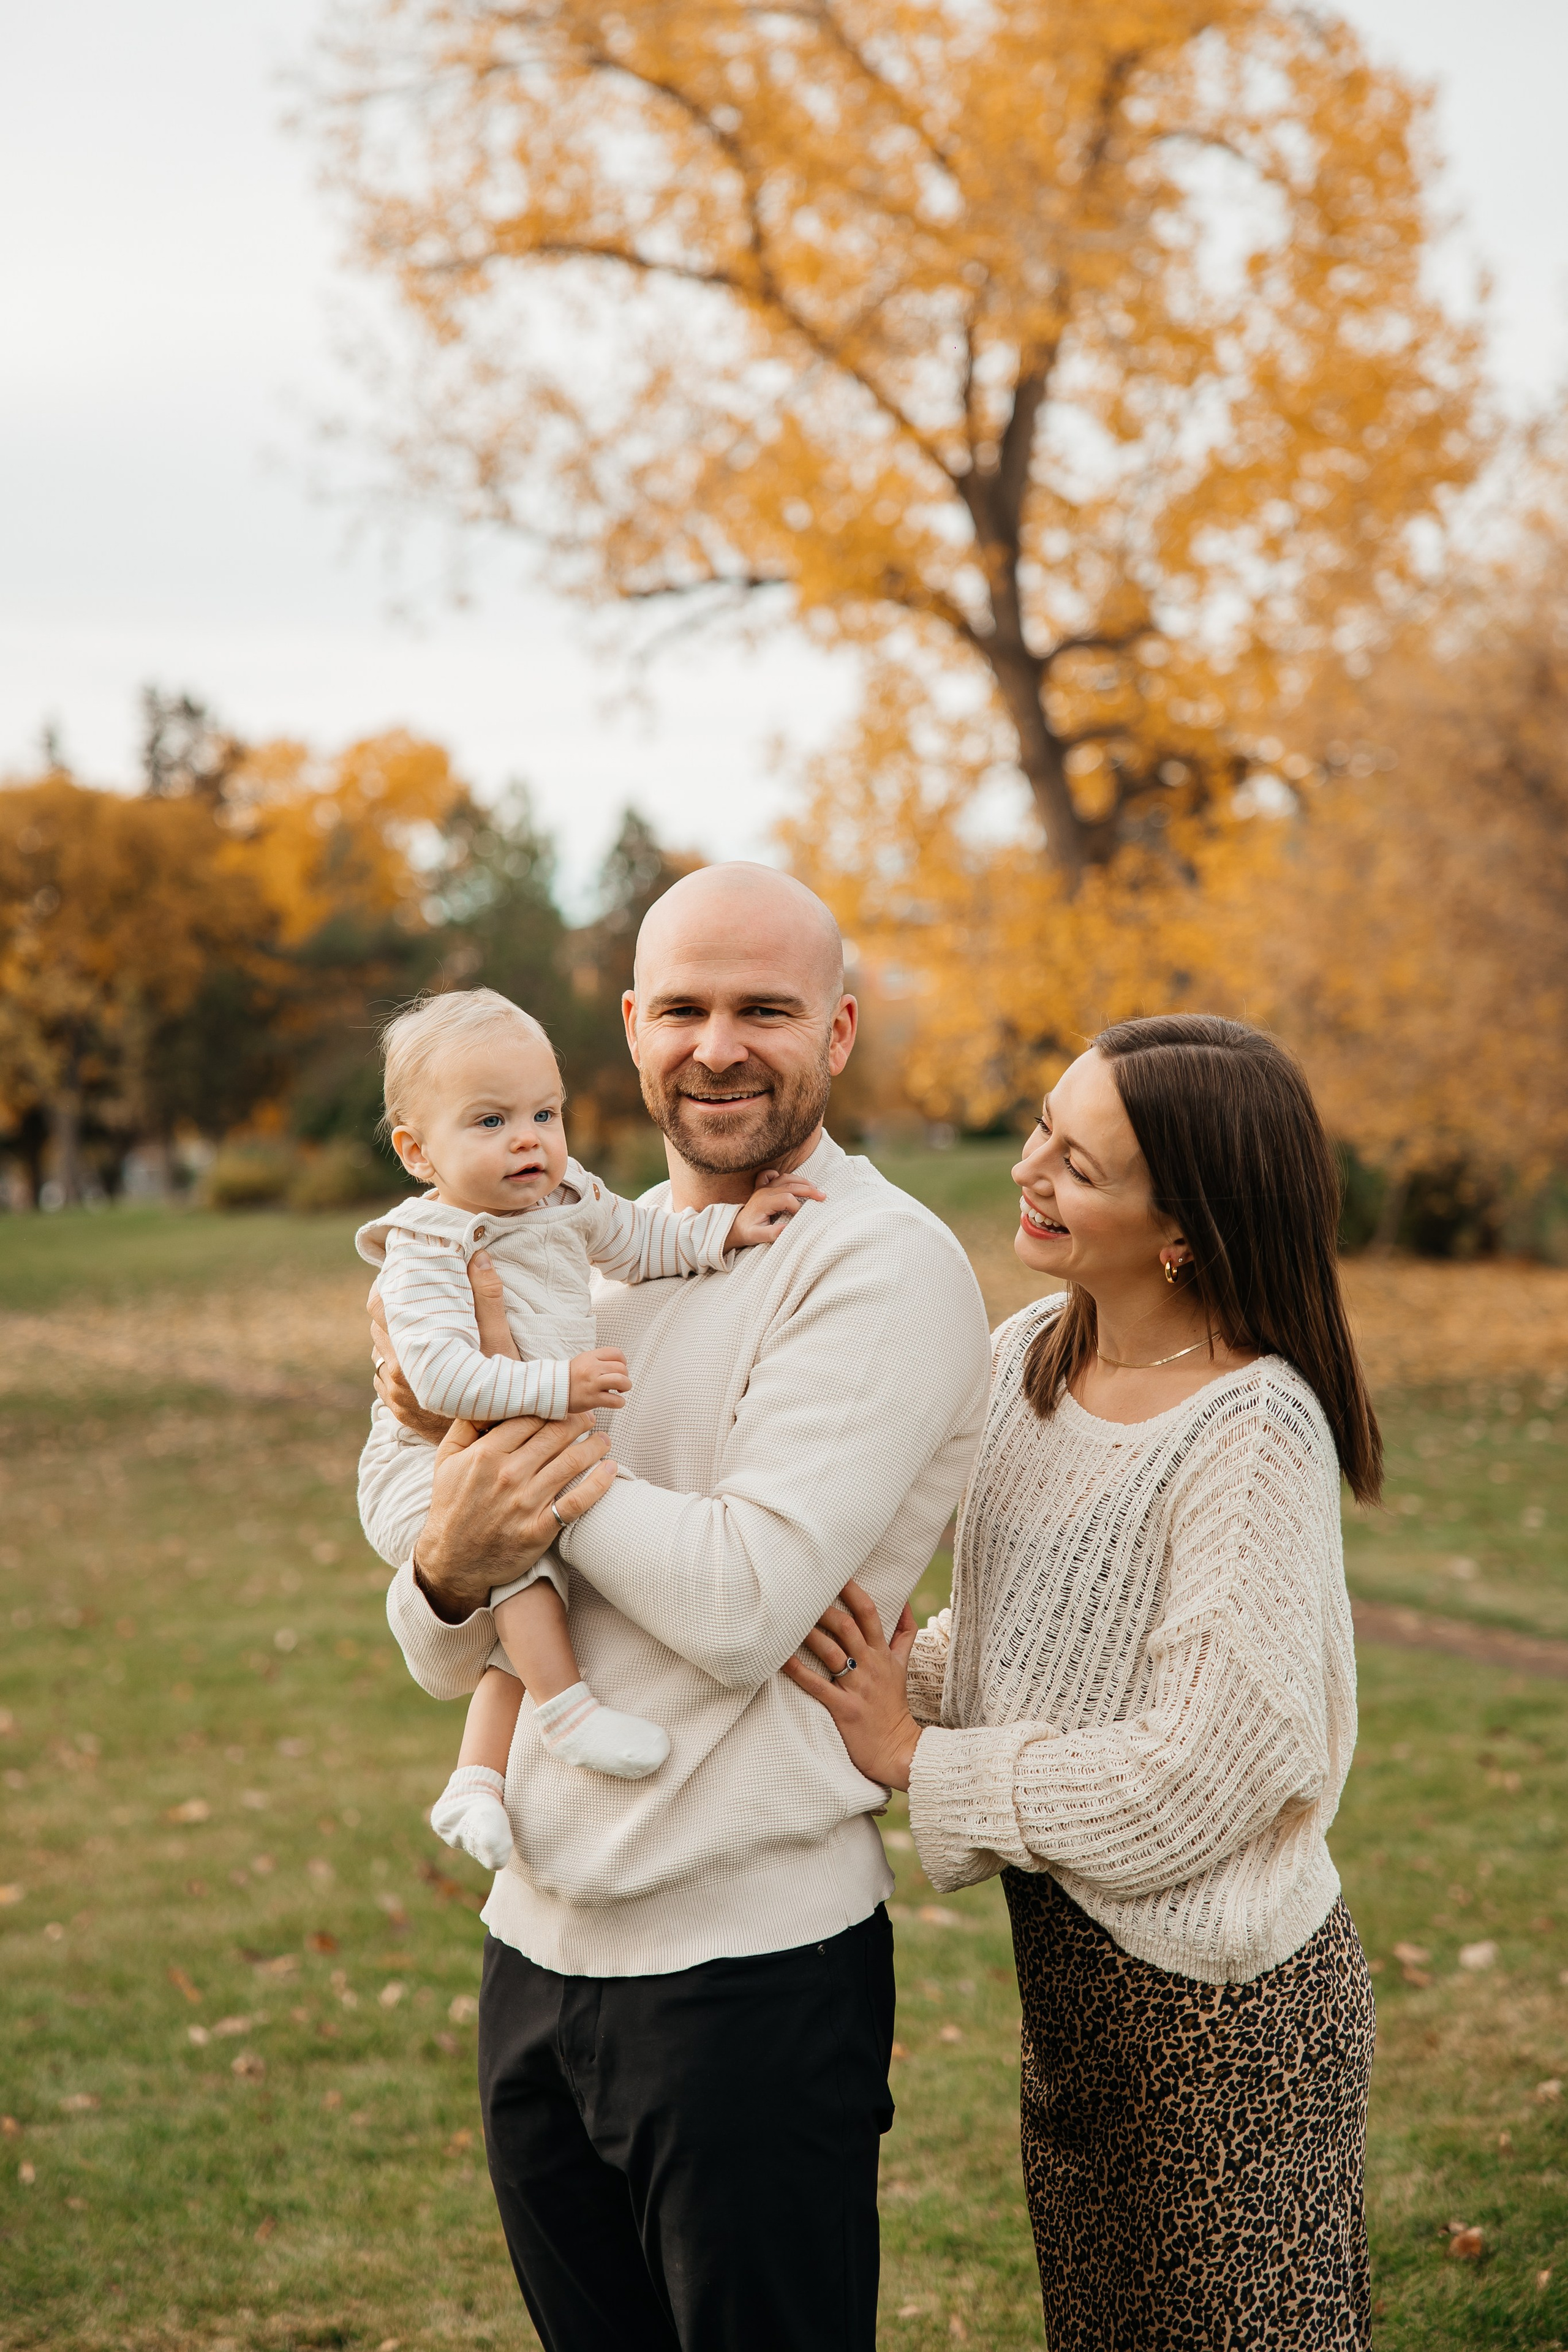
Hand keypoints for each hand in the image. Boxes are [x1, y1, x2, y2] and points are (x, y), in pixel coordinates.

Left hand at [369, 1250, 519, 1438]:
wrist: (495, 1446)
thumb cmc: (502, 1395)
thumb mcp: (501, 1344)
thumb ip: (487, 1298)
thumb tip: (478, 1257)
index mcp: (413, 1355)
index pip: (381, 1309)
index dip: (386, 1287)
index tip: (398, 1272)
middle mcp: (397, 1377)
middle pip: (377, 1328)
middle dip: (392, 1309)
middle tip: (411, 1292)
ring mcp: (394, 1397)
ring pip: (380, 1353)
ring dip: (393, 1337)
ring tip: (415, 1322)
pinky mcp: (398, 1411)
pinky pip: (384, 1378)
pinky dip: (396, 1362)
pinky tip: (417, 1355)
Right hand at [412, 1412, 616, 1623]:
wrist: (453, 1560)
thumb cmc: (451, 1506)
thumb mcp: (446, 1461)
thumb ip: (466, 1427)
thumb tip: (488, 1398)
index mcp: (485, 1455)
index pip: (529, 1419)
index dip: (551, 1408)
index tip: (564, 1405)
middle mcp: (508, 1476)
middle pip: (555, 1436)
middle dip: (577, 1422)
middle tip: (588, 1418)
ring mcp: (525, 1503)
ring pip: (570, 1462)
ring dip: (593, 1446)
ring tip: (603, 1440)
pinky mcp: (539, 1529)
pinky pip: (577, 1501)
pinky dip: (598, 1483)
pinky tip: (610, 1469)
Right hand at [568, 1347, 631, 1412]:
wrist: (551, 1390)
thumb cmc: (571, 1377)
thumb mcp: (583, 1361)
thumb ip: (600, 1360)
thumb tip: (620, 1366)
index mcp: (590, 1357)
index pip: (616, 1353)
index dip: (623, 1362)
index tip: (619, 1370)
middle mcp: (592, 1368)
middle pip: (621, 1368)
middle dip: (625, 1376)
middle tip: (619, 1383)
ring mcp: (592, 1384)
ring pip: (621, 1381)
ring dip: (625, 1387)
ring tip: (620, 1391)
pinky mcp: (591, 1399)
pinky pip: (615, 1401)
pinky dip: (619, 1402)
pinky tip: (615, 1402)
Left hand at [729, 1172, 826, 1248]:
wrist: (735, 1227)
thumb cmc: (747, 1232)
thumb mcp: (757, 1237)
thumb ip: (772, 1233)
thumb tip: (787, 1229)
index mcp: (764, 1202)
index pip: (787, 1198)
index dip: (798, 1206)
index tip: (802, 1217)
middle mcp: (764, 1191)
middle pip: (790, 1185)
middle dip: (808, 1190)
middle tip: (823, 1197)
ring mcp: (763, 1187)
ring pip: (785, 1177)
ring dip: (801, 1181)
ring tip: (815, 1188)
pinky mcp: (762, 1187)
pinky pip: (770, 1174)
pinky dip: (782, 1176)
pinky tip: (791, 1182)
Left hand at [781, 1580, 922, 1790]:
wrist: (898, 1749)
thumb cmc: (894, 1705)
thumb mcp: (903, 1666)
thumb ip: (904, 1635)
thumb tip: (905, 1603)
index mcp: (882, 1653)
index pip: (869, 1614)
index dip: (852, 1592)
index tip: (836, 1574)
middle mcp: (870, 1666)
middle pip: (847, 1627)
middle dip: (825, 1609)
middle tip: (802, 1595)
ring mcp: (857, 1687)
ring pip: (831, 1652)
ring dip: (809, 1634)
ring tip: (787, 1620)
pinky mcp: (844, 1709)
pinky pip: (817, 1685)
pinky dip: (798, 1670)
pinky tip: (780, 1658)